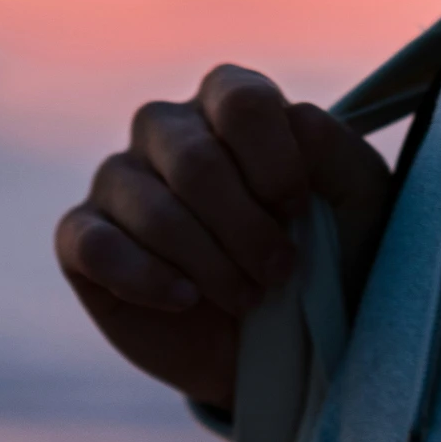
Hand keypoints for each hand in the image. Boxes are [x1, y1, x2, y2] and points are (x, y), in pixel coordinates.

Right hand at [55, 65, 391, 413]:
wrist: (292, 340)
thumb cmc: (332, 251)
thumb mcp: (357, 198)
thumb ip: (333, 148)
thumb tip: (294, 117)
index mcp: (231, 102)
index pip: (240, 101)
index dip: (274, 161)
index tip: (298, 211)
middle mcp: (168, 129)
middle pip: (195, 160)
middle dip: (245, 229)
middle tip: (280, 272)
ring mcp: (119, 180)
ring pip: (150, 206)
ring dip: (210, 264)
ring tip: (248, 298)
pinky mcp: (83, 239)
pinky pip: (94, 246)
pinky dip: (145, 278)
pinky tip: (185, 300)